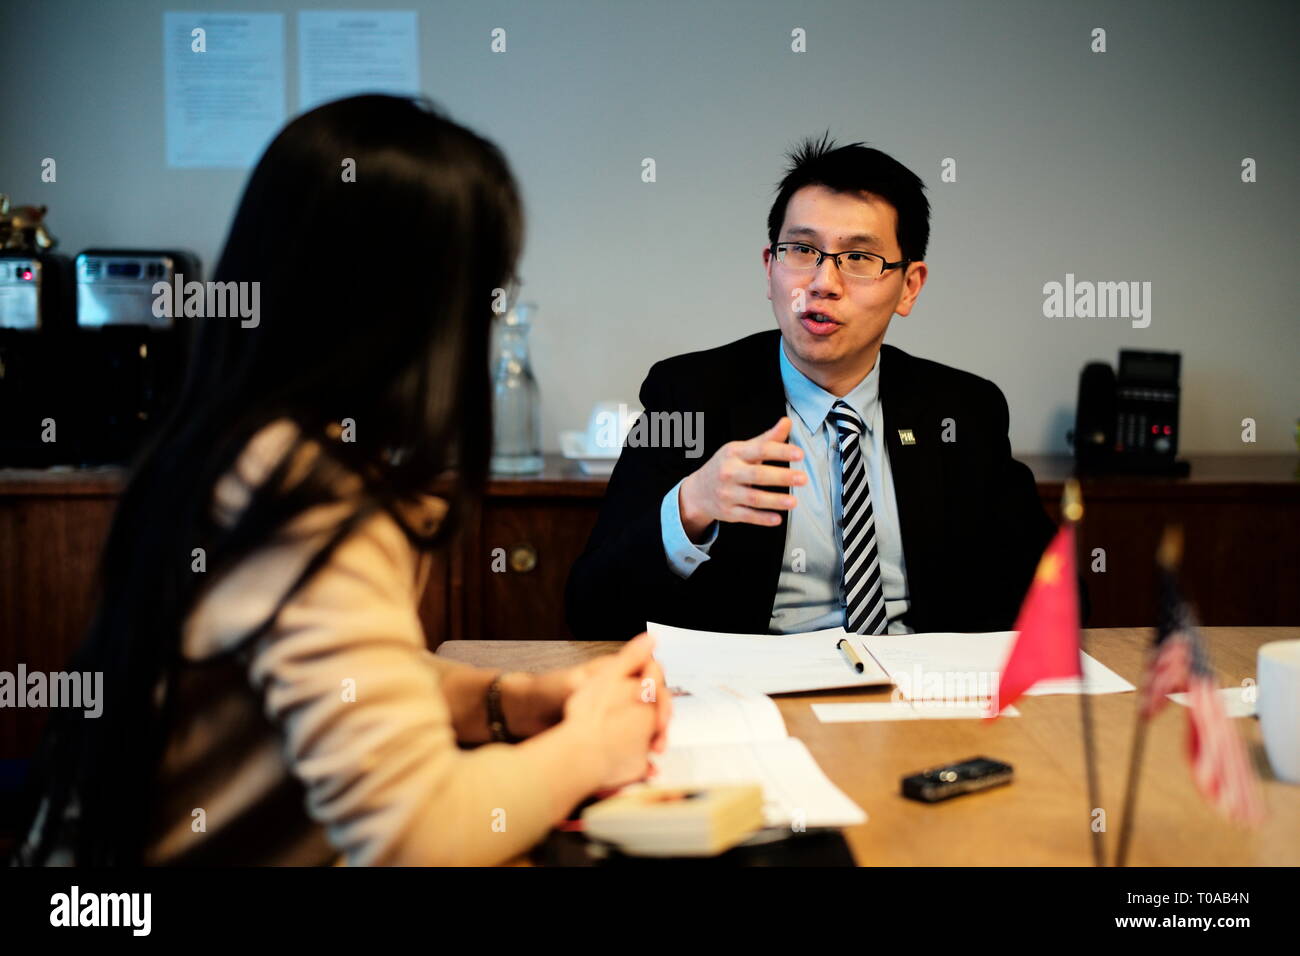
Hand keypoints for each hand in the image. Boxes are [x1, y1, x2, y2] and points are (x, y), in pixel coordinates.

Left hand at [561, 633, 665, 787]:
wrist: (524, 715)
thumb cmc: (547, 691)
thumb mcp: (578, 680)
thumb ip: (614, 668)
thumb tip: (648, 643)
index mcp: (617, 673)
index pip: (652, 677)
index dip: (660, 693)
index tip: (660, 712)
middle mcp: (620, 692)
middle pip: (654, 704)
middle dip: (661, 722)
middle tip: (658, 740)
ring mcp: (616, 714)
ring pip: (647, 725)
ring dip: (654, 739)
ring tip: (653, 754)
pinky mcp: (610, 735)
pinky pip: (633, 745)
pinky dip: (641, 756)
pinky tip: (645, 768)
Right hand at [678, 416, 805, 540]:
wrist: (698, 491)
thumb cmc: (726, 466)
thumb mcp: (741, 449)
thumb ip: (767, 439)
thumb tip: (787, 422)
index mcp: (734, 453)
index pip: (760, 450)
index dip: (781, 451)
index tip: (799, 454)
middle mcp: (729, 472)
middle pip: (758, 475)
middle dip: (781, 476)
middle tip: (803, 478)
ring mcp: (727, 493)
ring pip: (754, 498)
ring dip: (775, 500)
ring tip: (794, 502)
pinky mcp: (728, 512)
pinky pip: (747, 516)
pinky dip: (763, 519)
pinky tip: (778, 519)